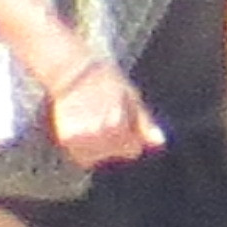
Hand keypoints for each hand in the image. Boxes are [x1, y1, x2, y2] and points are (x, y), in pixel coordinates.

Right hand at [48, 58, 164, 168]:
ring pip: (96, 157)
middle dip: (113, 142)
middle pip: (113, 154)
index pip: (132, 150)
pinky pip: (79, 154)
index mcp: (119, 125)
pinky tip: (82, 126)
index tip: (122, 120)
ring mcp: (83, 137)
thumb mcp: (132, 98)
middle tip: (105, 117)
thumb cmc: (106, 80)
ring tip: (92, 122)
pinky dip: (81, 146)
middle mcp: (100, 134)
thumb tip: (159, 142)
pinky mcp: (67, 138)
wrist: (75, 69)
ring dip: (96, 146)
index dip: (130, 136)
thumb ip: (145, 123)